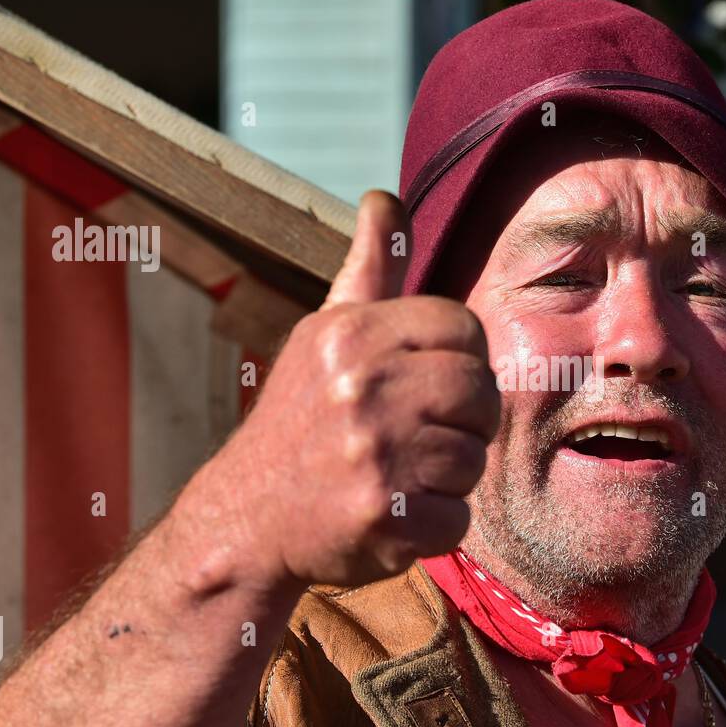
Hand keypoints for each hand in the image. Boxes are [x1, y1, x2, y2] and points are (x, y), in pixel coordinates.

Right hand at [202, 191, 498, 588]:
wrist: (243, 522)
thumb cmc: (299, 423)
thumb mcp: (324, 335)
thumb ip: (369, 271)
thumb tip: (385, 197)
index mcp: (352, 334)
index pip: (465, 329)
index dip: (458, 363)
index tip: (422, 388)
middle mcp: (362, 386)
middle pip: (481, 393)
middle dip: (460, 423)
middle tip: (414, 439)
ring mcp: (374, 453)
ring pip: (473, 459)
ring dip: (445, 480)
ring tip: (394, 478)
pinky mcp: (385, 516)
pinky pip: (458, 519)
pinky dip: (431, 529)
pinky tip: (390, 517)